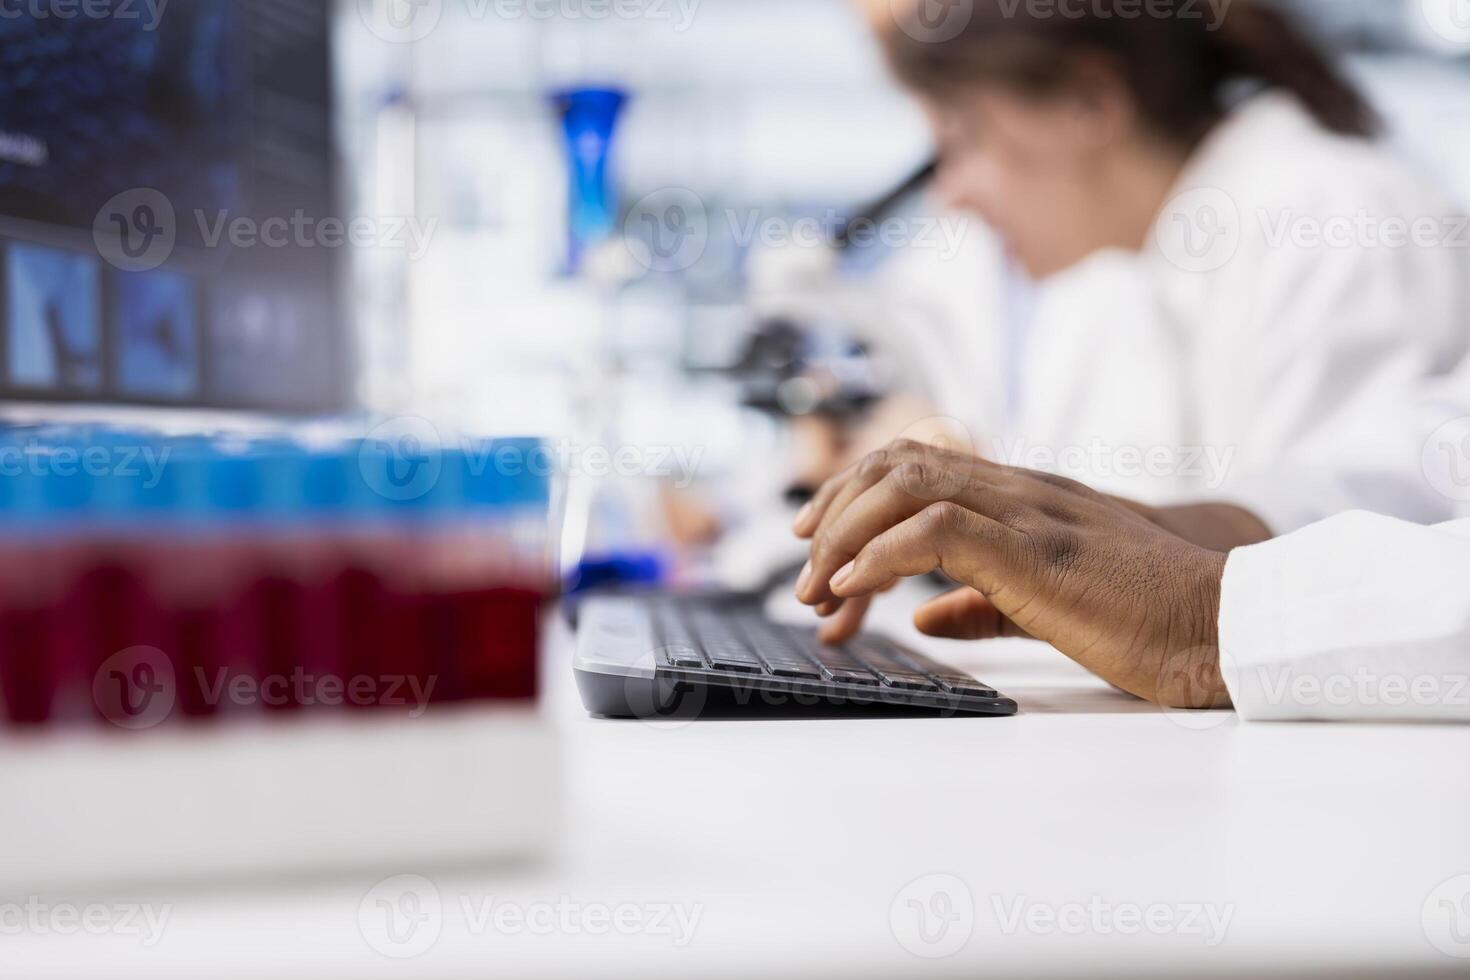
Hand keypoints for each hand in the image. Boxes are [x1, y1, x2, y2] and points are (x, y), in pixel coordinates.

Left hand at [793, 440, 1230, 707]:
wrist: (1228, 624)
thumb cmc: (1150, 618)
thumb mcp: (1048, 603)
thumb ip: (984, 602)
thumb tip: (924, 616)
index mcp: (1023, 497)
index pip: (917, 464)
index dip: (853, 495)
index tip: (816, 546)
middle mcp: (1019, 491)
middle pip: (897, 464)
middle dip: (833, 512)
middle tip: (803, 572)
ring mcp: (1029, 514)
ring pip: (906, 486)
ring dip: (845, 536)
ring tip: (818, 590)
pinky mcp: (1036, 553)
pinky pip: (935, 532)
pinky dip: (880, 558)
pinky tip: (858, 591)